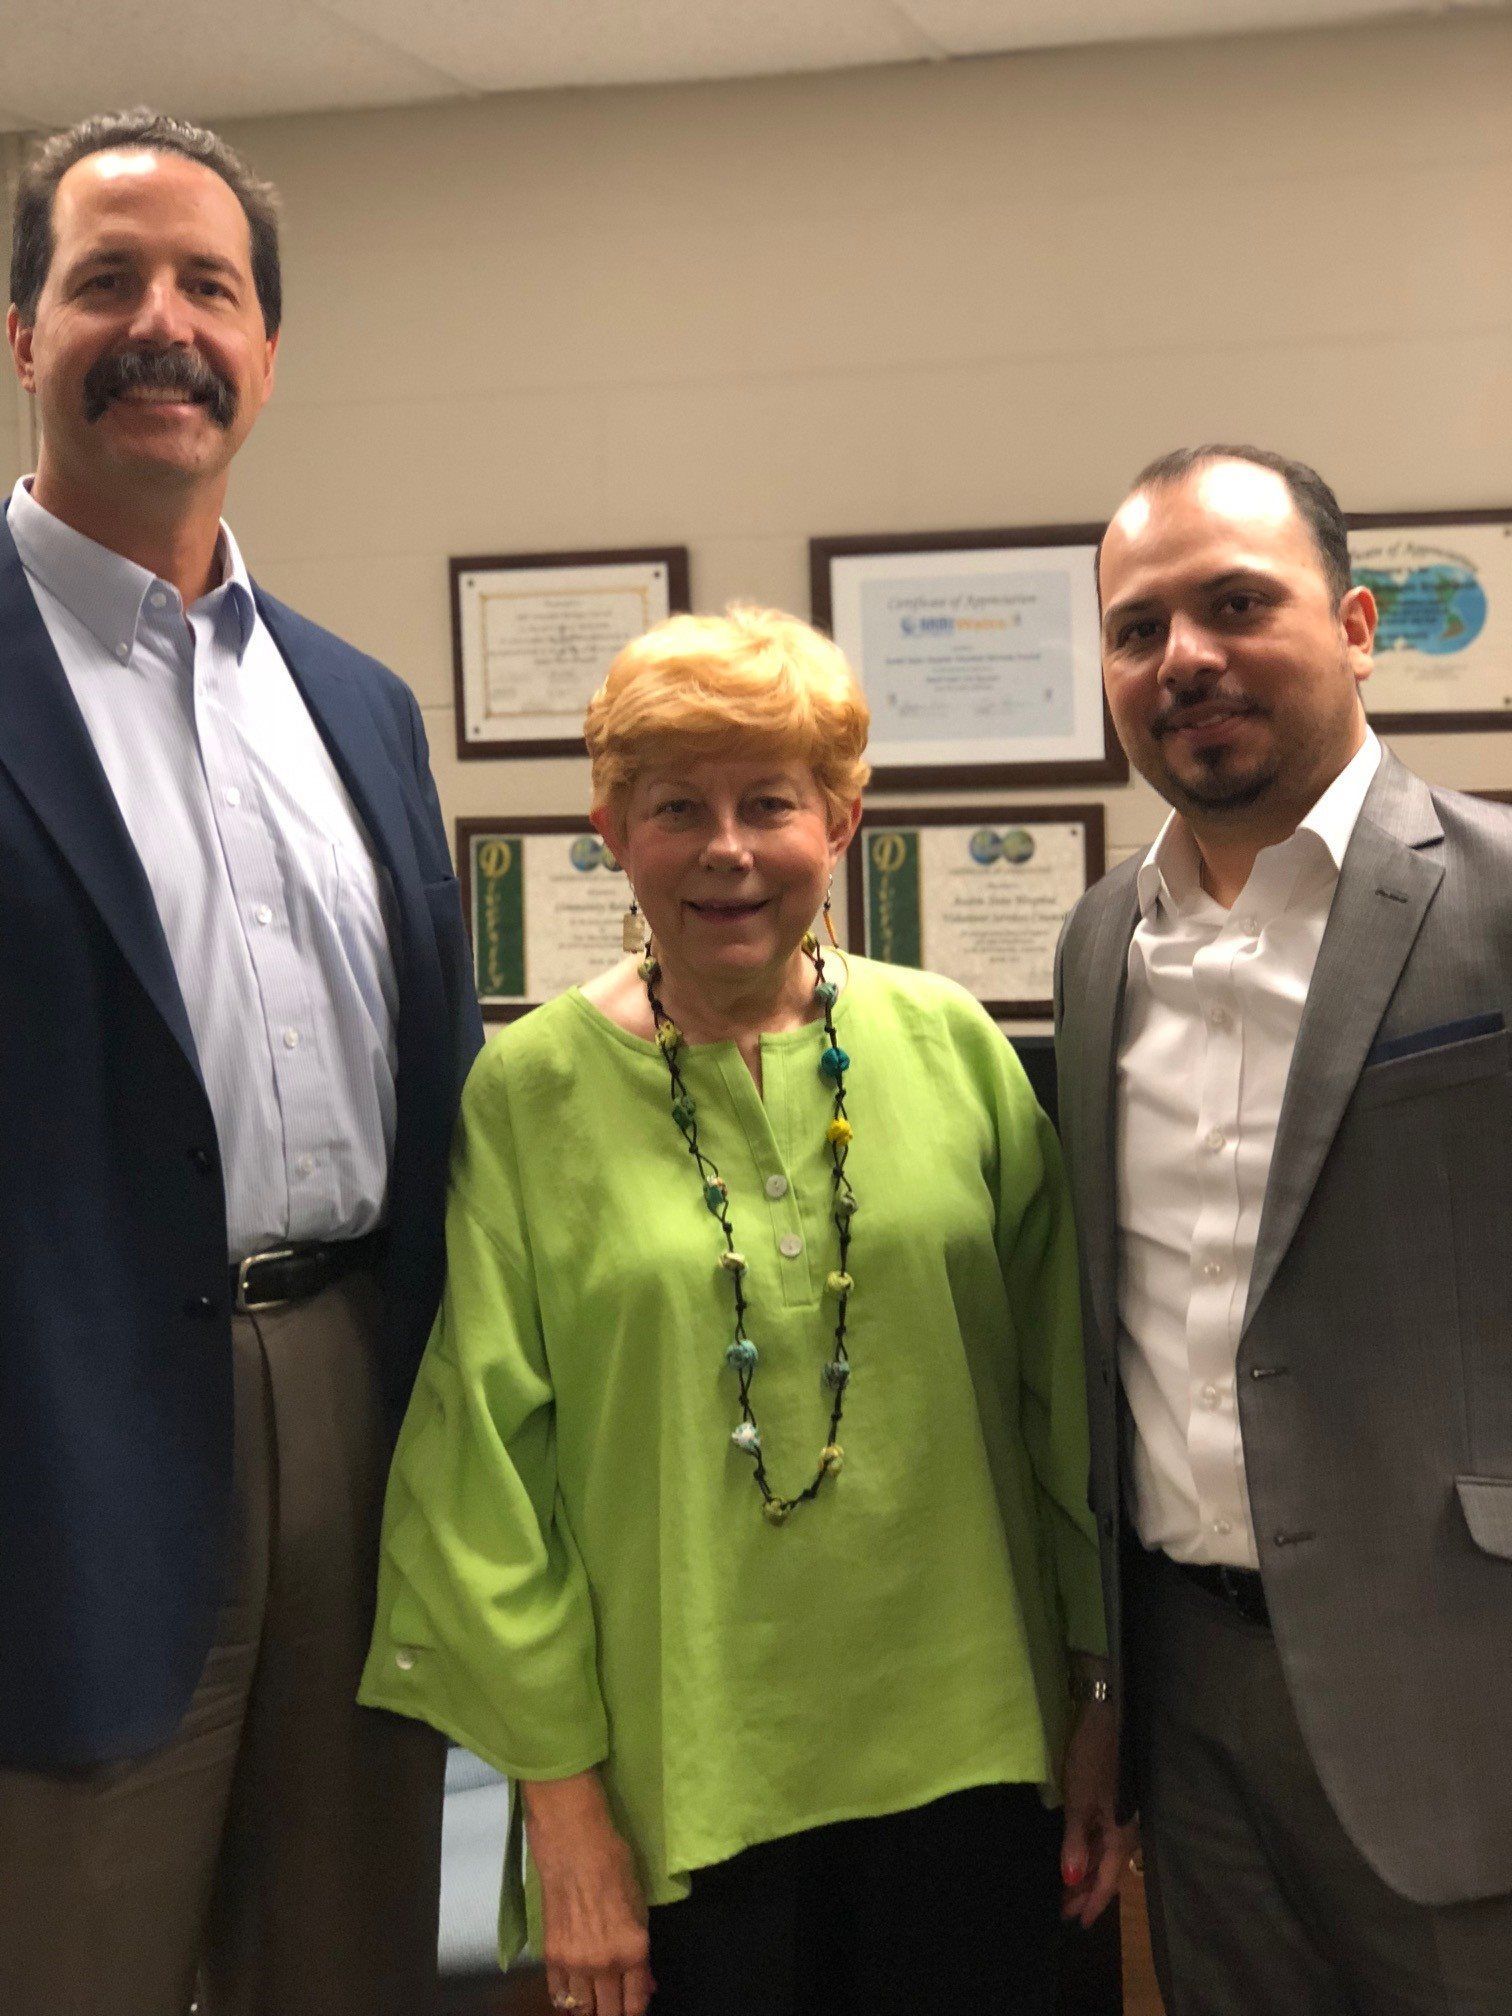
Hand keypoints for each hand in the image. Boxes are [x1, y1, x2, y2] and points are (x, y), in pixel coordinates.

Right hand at [521, 1772, 655, 2015]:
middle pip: (607, 2014)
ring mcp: (574, 1962)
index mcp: (633, 1950)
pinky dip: (567, 1998)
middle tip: (614, 2004)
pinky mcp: (550, 1955)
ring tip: (594, 1998)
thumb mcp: (639, 1908)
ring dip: (589, 2007)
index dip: (635, 2010)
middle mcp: (604, 1964)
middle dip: (613, 2013)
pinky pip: (558, 1993)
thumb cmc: (615, 1866)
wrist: (574, 1844)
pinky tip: (573, 1992)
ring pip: (581, 2009)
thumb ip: (641, 1953)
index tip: (632, 2006)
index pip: (635, 2005)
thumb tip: (647, 1982)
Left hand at [1059, 1698, 1138, 1928]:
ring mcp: (1123, 1818)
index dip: (1091, 1903)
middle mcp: (1127, 1833)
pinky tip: (1077, 1854)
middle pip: (1106, 1871)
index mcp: (1122, 1837)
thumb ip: (1075, 1842)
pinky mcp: (1116, 1803)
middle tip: (1062, 1909)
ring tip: (1066, 1887)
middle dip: (1085, 1891)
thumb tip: (1070, 1882)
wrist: (1113, 1717)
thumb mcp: (1080, 1801)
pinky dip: (1089, 1852)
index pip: (1107, 1882)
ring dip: (1086, 1872)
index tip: (1076, 1924)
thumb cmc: (1095, 1759)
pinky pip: (1104, 1839)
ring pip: (1104, 1856)